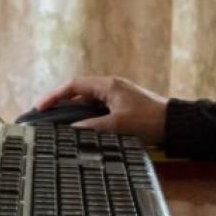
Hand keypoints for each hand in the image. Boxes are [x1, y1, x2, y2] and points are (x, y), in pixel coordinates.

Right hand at [32, 75, 167, 146]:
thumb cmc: (148, 121)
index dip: (55, 96)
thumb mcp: (118, 125)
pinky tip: (80, 130)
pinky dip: (86, 118)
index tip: (40, 108)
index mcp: (108, 85)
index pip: (74, 86)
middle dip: (60, 104)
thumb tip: (70, 130)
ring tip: (57, 125)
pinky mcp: (122, 107)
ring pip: (88, 103)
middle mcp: (110, 87)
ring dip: (73, 112)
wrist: (175, 125)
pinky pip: (98, 110)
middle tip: (45, 117)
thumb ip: (92, 127)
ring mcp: (117, 97)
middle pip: (78, 93)